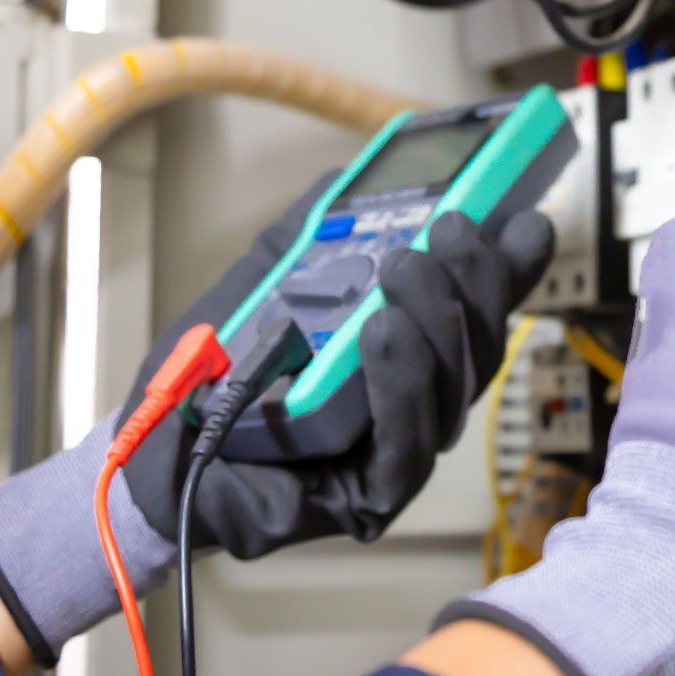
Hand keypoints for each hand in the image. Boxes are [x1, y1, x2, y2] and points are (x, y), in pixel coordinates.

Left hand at [125, 208, 553, 557]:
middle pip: (478, 347)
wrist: (150, 448)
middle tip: (452, 229)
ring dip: (437, 322)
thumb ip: (313, 232)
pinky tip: (383, 334)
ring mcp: (396, 454)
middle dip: (478, 283)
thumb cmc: (209, 374)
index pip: (473, 309)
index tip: (524, 216)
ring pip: (453, 391)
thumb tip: (357, 177)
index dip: (506, 266)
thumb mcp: (266, 280)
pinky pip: (407, 446)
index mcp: (403, 354)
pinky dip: (402, 386)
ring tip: (404, 269)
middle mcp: (413, 404)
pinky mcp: (369, 499)